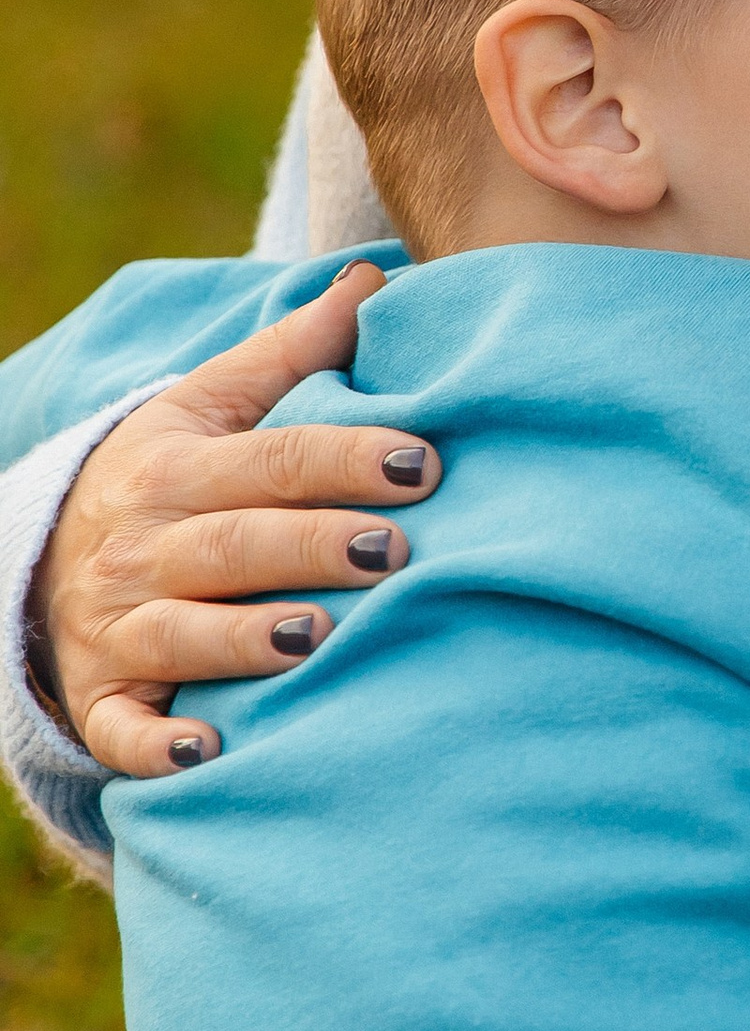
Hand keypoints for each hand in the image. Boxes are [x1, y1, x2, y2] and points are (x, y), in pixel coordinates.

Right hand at [29, 267, 437, 776]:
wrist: (44, 559)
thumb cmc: (168, 476)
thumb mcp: (208, 403)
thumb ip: (295, 349)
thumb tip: (379, 277)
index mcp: (178, 466)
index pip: (271, 458)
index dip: (345, 458)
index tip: (424, 462)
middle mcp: (145, 547)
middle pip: (233, 543)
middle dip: (310, 545)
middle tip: (392, 549)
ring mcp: (118, 627)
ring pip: (180, 633)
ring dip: (243, 638)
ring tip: (315, 635)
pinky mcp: (105, 700)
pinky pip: (122, 731)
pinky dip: (158, 746)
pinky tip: (208, 753)